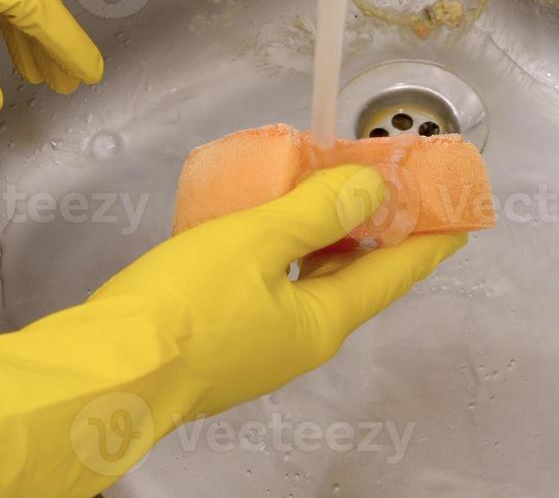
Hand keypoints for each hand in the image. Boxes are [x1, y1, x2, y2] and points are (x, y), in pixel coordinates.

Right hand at [0, 165, 466, 497]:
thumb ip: (315, 210)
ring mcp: (258, 347)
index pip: (393, 274)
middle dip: (376, 233)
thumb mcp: (256, 241)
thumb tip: (371, 188)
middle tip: (391, 191)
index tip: (457, 218)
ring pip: (310, 282)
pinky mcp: (219, 343)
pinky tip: (264, 226)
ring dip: (328, 240)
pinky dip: (284, 254)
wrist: (101, 370)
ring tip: (330, 193)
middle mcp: (297, 341)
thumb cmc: (179, 310)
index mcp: (320, 322)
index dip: (427, 240)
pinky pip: (272, 290)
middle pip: (355, 278)